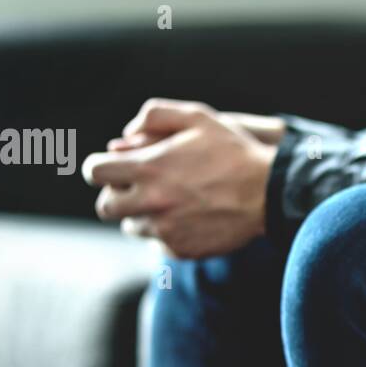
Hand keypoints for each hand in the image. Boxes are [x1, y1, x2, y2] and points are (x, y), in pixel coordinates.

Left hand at [83, 98, 276, 258]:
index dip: (100, 167)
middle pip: (105, 207)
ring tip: (172, 201)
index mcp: (149, 168)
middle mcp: (151, 202)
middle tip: (138, 187)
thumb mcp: (197, 117)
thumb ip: (154, 116)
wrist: (270, 193)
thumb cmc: (234, 151)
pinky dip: (168, 232)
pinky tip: (190, 217)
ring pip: (132, 226)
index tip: (113, 167)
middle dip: (117, 194)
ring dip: (143, 214)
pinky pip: (159, 244)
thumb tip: (124, 136)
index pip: (95, 172)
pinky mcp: (181, 250)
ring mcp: (165, 230)